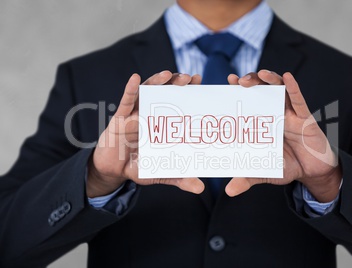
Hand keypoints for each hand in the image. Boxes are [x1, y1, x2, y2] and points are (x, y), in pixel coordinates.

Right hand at [87, 71, 203, 197]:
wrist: (113, 171)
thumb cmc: (138, 166)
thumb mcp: (161, 172)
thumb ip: (179, 178)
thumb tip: (200, 188)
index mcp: (162, 124)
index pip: (177, 103)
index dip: (188, 92)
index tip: (199, 82)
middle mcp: (150, 114)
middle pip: (165, 93)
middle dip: (177, 83)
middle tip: (189, 77)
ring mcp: (135, 114)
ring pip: (146, 92)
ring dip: (157, 81)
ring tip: (168, 75)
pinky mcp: (119, 119)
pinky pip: (125, 101)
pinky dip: (130, 89)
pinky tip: (134, 78)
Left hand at [225, 70, 341, 201]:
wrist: (312, 172)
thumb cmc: (287, 166)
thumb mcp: (265, 172)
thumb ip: (248, 178)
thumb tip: (229, 191)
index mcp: (263, 123)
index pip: (248, 102)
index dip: (237, 91)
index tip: (226, 83)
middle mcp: (274, 114)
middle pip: (261, 90)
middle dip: (251, 81)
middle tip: (238, 81)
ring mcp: (290, 114)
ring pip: (279, 89)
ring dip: (270, 79)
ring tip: (260, 74)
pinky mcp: (305, 118)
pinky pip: (299, 100)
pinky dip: (293, 88)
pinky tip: (287, 77)